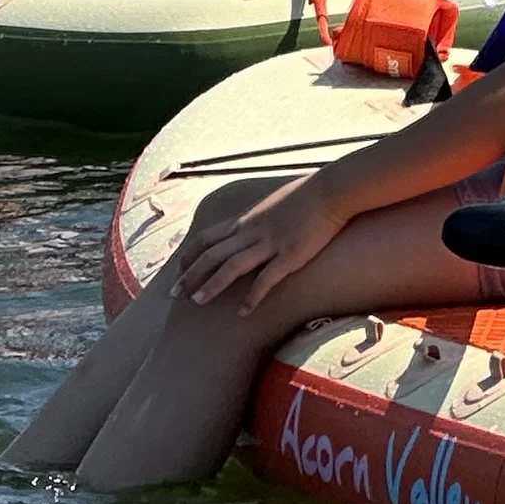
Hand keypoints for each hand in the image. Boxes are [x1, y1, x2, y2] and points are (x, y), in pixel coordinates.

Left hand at [173, 169, 344, 310]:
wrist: (331, 190)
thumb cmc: (306, 194)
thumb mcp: (272, 203)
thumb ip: (259, 218)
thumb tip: (252, 226)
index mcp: (246, 219)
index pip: (207, 237)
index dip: (189, 254)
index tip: (178, 270)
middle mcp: (251, 231)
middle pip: (212, 254)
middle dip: (190, 275)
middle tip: (174, 294)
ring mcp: (269, 243)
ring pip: (231, 266)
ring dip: (211, 285)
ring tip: (196, 302)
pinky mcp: (289, 256)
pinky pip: (265, 280)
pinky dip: (252, 297)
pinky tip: (243, 313)